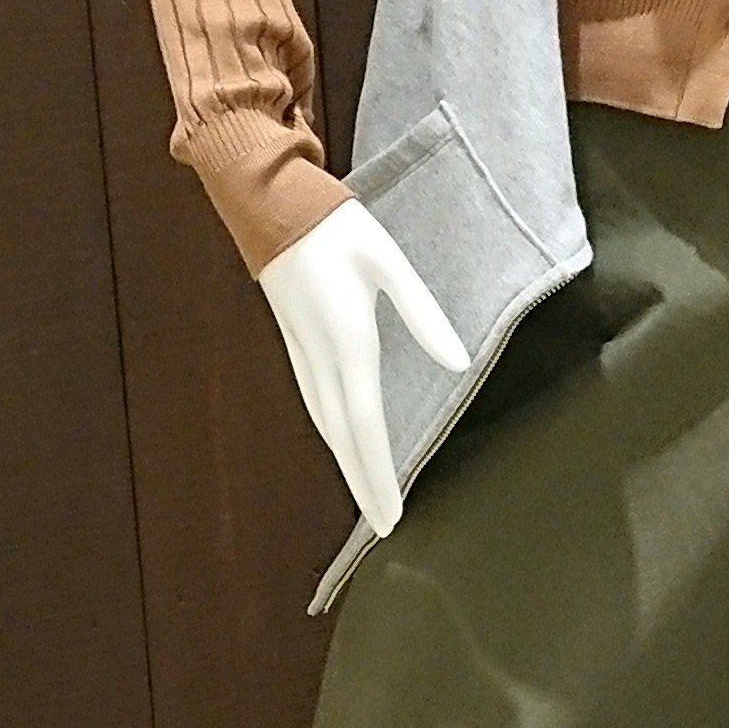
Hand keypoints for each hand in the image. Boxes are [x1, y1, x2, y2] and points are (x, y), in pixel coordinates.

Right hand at [258, 201, 469, 536]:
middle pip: (343, 435)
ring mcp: (302, 351)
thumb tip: (458, 362)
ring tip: (368, 497)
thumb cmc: (336, 227)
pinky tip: (342, 443)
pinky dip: (332, 432)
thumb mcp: (389, 261)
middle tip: (384, 524)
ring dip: (346, 462)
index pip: (366, 423)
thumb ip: (424, 313)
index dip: (379, 472)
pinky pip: (314, 401)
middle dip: (364, 482)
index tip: (391, 512)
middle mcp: (321, 355)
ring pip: (325, 422)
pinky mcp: (295, 342)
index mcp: (349, 338)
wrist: (270, 202)